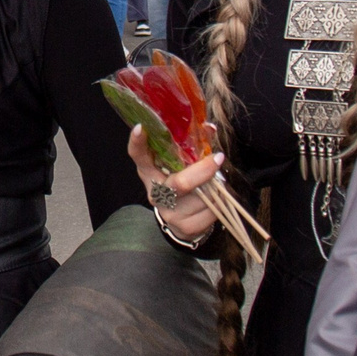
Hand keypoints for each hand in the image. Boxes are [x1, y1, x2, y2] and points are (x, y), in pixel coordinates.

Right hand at [127, 125, 220, 244]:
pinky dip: (219, 204)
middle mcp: (156, 193)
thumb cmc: (181, 186)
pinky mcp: (185, 228)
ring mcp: (169, 213)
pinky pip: (211, 212)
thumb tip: (211, 128)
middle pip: (180, 183)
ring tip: (214, 185)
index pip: (139, 157)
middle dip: (203, 171)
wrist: (179, 222)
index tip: (140, 128)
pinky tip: (213, 203)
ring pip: (203, 197)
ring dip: (216, 188)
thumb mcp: (179, 167)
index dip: (137, 143)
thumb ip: (191, 148)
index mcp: (150, 173)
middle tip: (218, 158)